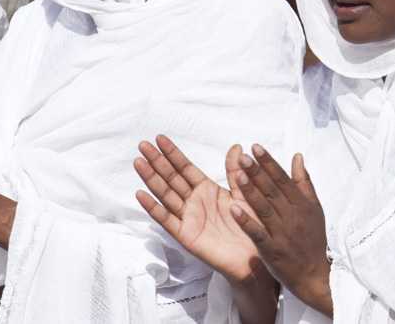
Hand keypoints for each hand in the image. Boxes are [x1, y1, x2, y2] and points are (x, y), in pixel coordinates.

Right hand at [134, 137, 265, 283]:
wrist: (256, 256)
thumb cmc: (252, 226)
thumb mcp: (246, 193)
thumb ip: (237, 172)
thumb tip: (236, 146)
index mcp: (206, 190)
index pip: (185, 168)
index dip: (173, 154)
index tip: (160, 138)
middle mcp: (194, 202)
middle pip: (171, 178)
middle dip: (157, 162)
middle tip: (142, 145)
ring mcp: (188, 218)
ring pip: (165, 194)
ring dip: (151, 179)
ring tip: (138, 162)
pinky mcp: (186, 235)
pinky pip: (166, 219)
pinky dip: (153, 207)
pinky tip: (140, 194)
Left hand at [232, 144, 331, 314]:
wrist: (316, 275)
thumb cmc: (314, 239)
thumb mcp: (314, 209)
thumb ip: (304, 182)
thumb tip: (297, 156)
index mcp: (302, 204)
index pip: (283, 179)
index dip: (268, 162)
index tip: (255, 147)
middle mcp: (292, 216)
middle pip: (272, 190)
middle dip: (257, 172)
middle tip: (243, 156)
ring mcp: (282, 233)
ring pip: (264, 208)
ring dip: (251, 191)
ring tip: (238, 174)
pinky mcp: (272, 250)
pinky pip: (257, 233)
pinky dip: (246, 221)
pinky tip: (233, 208)